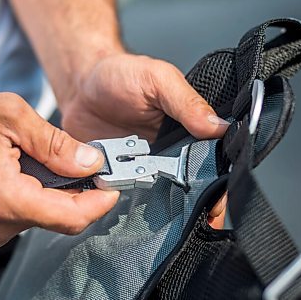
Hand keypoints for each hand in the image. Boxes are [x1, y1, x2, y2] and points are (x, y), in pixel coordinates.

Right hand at [0, 91, 118, 246]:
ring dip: (57, 189)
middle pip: (61, 216)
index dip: (100, 202)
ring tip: (51, 159)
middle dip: (82, 191)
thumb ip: (55, 142)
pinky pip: (25, 213)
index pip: (71, 216)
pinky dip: (38, 193)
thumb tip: (89, 161)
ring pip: (44, 214)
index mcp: (6, 198)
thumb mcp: (9, 116)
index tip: (114, 185)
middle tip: (90, 162)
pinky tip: (31, 169)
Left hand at [60, 52, 229, 227]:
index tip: (218, 203)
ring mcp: (145, 167)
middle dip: (196, 206)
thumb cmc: (122, 74)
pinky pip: (129, 197)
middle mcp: (170, 152)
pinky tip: (136, 217)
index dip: (218, 184)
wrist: (82, 86)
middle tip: (199, 222)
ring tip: (170, 225)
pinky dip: (131, 206)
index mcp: (189, 130)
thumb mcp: (159, 80)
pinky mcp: (120, 176)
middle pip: (191, 187)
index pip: (213, 161)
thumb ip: (188, 103)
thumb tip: (219, 127)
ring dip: (165, 211)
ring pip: (162, 199)